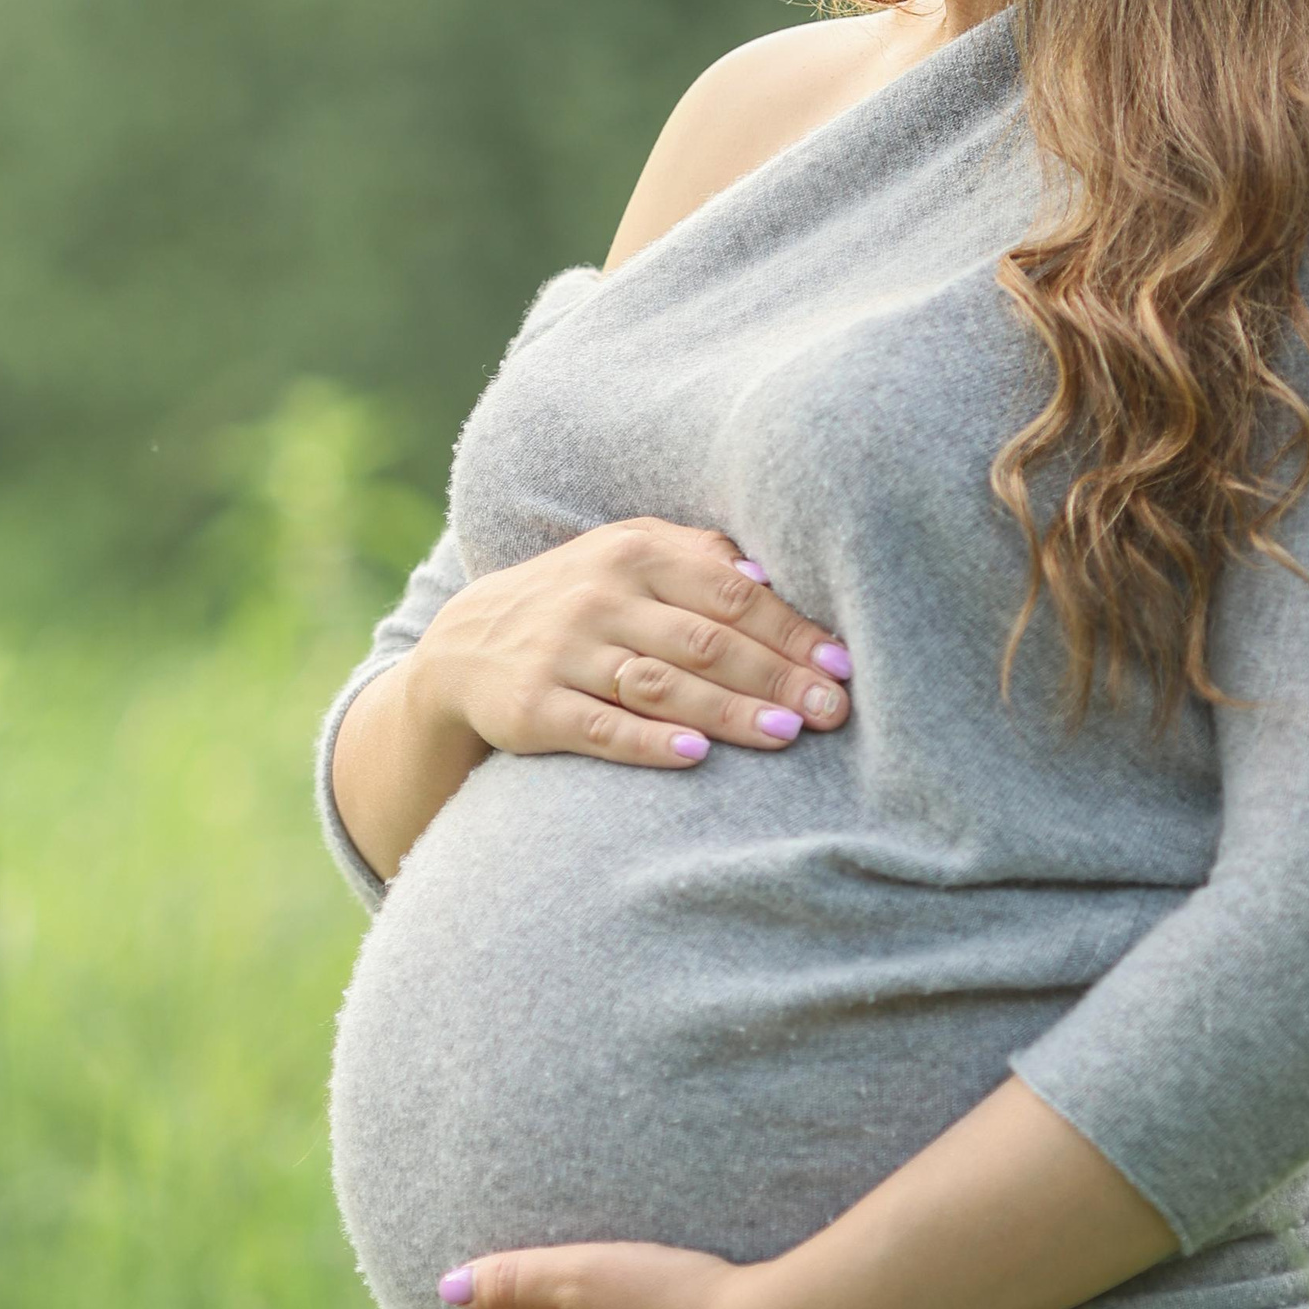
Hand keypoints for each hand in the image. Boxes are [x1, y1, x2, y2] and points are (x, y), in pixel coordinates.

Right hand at [408, 520, 853, 770]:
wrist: (465, 644)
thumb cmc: (579, 600)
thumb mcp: (627, 556)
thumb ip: (700, 558)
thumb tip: (776, 577)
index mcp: (635, 552)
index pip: (730, 591)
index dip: (791, 629)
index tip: (843, 664)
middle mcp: (600, 596)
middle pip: (706, 640)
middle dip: (777, 677)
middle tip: (834, 710)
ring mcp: (563, 651)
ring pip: (661, 684)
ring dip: (729, 711)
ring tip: (787, 734)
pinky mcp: (534, 707)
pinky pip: (601, 727)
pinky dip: (649, 742)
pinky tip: (696, 757)